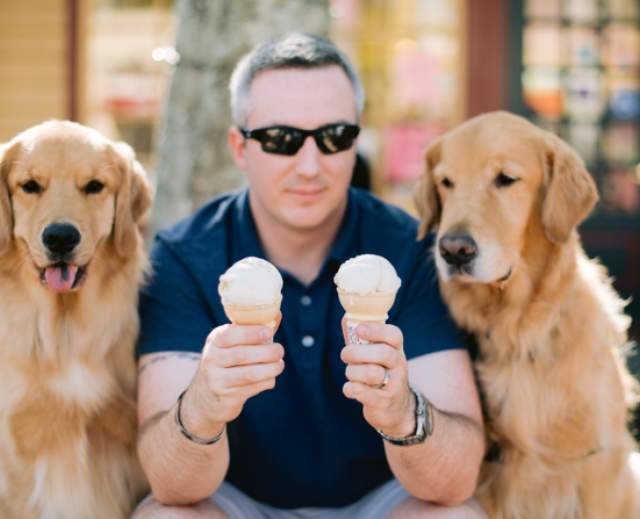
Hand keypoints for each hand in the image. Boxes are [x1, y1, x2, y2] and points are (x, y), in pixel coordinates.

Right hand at [181, 314, 284, 435]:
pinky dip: (266, 381)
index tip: (269, 332)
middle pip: (242, 354)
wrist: (205, 397)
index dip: (251, 333)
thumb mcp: (232, 344)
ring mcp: (217, 380)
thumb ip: (253, 330)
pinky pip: (253, 388)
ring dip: (271, 368)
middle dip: (267, 352)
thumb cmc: (227, 362)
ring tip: (279, 364)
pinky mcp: (227, 398)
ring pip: (249, 374)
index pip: (229, 334)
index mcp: (214, 341)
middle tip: (280, 350)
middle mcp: (212, 359)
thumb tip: (276, 313)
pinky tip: (270, 378)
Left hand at [340, 319, 414, 436]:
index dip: (376, 330)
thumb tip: (346, 318)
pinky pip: (364, 393)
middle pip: (383, 353)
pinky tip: (350, 388)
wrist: (397, 409)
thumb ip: (363, 340)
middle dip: (357, 352)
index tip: (359, 330)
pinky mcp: (384, 402)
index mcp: (396, 350)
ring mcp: (394, 385)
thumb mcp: (378, 356)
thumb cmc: (381, 374)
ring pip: (372, 373)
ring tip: (351, 374)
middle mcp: (398, 366)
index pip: (394, 335)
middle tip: (345, 355)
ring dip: (353, 372)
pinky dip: (351, 389)